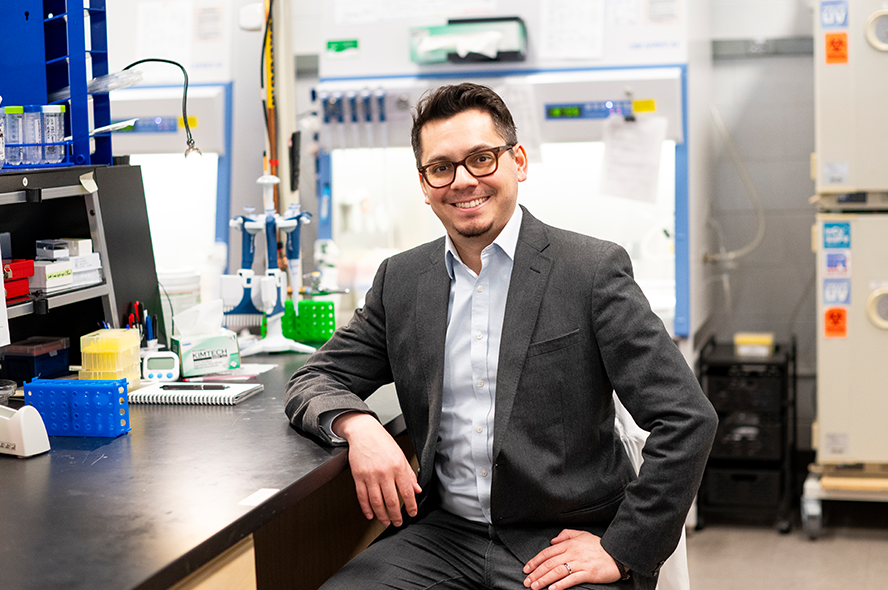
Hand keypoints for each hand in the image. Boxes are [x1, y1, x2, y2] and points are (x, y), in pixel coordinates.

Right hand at [333, 412, 421, 526]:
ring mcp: (370, 476)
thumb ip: (409, 474)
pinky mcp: (358, 477)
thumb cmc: (382, 442)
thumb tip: (417, 489)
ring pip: (377, 502)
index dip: (411, 506)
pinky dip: (366, 508)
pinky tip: (370, 514)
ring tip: (386, 521)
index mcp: (397, 467)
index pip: (407, 492)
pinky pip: (362, 497)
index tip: (412, 513)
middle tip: (398, 522)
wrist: (364, 432)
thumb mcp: (401, 455)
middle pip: (392, 501)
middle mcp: (384, 473)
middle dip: (396, 515)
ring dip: (382, 515)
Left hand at [523, 529, 620, 588]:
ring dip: (544, 580)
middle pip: (549, 563)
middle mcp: (572, 553)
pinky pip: (571, 579)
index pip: (547, 552)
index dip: (535, 561)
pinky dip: (560, 585)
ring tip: (535, 587)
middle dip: (536, 573)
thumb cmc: (599, 545)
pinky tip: (552, 589)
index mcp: (569, 544)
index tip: (526, 568)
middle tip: (526, 581)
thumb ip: (566, 535)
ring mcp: (580, 563)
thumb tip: (552, 540)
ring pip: (557, 571)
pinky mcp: (588, 573)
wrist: (617, 552)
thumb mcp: (582, 534)